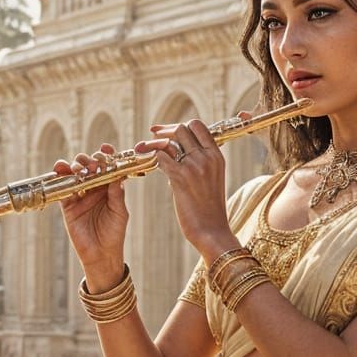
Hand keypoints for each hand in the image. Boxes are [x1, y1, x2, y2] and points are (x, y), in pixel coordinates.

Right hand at [56, 144, 128, 275]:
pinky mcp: (68, 205)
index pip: (106, 167)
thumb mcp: (120, 212)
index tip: (105, 148)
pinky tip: (60, 170)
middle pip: (88, 167)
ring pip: (74, 175)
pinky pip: (62, 189)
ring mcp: (80, 196)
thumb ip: (117, 193)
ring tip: (77, 167)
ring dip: (74, 166)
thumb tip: (117, 174)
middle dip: (88, 161)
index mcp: (109, 188)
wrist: (101, 254)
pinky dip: (60, 178)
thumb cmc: (114, 233)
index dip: (106, 156)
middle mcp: (94, 189)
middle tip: (91, 164)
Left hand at [138, 115, 246, 255]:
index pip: (198, 126)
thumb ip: (199, 164)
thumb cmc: (209, 210)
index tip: (164, 131)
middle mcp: (207, 157)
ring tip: (140, 147)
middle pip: (182, 129)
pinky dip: (152, 158)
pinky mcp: (181, 178)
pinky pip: (161, 158)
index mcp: (217, 156)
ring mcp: (195, 166)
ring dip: (152, 143)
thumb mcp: (211, 180)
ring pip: (169, 142)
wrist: (212, 231)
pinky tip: (147, 164)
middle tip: (151, 136)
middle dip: (163, 131)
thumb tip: (177, 155)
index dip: (179, 126)